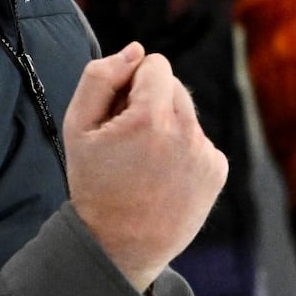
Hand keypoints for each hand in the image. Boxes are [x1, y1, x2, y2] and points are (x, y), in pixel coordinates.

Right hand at [64, 42, 227, 291]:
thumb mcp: (77, 126)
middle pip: (173, 85)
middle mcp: (185, 133)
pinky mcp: (217, 170)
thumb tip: (135, 50)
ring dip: (167, 124)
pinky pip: (199, 138)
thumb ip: (100, 77)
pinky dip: (182, 147)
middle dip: (150, 101)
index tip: (119, 111)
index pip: (155, 64)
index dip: (131, 82)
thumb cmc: (94, 184)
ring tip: (143, 159)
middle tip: (127, 138)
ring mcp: (205, 154)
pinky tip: (162, 173)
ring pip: (186, 112)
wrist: (120, 245)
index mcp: (149, 118)